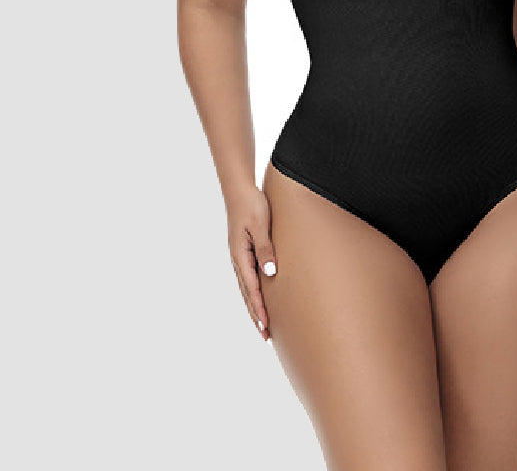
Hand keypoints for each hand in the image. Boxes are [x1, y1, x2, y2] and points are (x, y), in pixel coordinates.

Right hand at [226, 184, 277, 341]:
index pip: (251, 288)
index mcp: (240, 255)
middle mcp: (238, 259)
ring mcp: (239, 256)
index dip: (259, 308)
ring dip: (254, 306)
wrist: (239, 190)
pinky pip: (248, 277)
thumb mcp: (261, 225)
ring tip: (263, 324)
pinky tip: (260, 298)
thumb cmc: (252, 205)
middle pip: (247, 293)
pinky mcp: (243, 251)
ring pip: (246, 287)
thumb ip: (265, 249)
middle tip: (265, 336)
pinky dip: (254, 292)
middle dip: (256, 314)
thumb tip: (270, 274)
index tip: (266, 326)